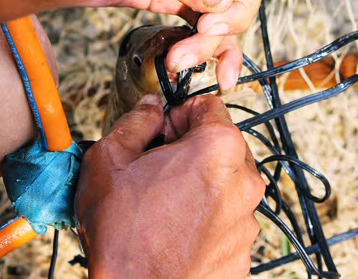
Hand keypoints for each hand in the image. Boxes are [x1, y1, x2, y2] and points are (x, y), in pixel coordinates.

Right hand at [75, 94, 264, 278]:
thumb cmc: (122, 234)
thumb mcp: (111, 159)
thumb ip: (136, 121)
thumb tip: (149, 108)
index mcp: (218, 149)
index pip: (209, 106)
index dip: (179, 114)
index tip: (163, 131)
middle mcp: (244, 183)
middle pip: (221, 146)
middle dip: (191, 149)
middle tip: (158, 168)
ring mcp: (246, 221)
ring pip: (225, 185)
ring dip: (200, 185)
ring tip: (163, 204)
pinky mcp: (242, 251)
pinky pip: (226, 221)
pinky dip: (206, 219)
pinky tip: (175, 228)